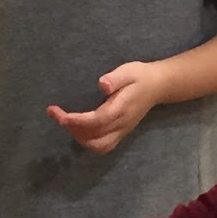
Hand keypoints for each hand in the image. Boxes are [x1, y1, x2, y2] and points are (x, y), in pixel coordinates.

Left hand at [48, 61, 164, 154]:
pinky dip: (87, 142)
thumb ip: (115, 78)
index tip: (59, 114)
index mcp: (122, 108)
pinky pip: (103, 146)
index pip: (97, 120)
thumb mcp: (129, 71)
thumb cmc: (140, 76)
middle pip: (96, 139)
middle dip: (74, 131)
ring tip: (65, 122)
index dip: (77, 121)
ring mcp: (122, 131)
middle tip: (58, 115)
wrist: (158, 86)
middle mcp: (122, 124)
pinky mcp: (121, 133)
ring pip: (99, 146)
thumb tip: (101, 84)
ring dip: (80, 138)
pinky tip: (78, 129)